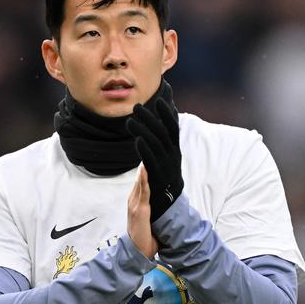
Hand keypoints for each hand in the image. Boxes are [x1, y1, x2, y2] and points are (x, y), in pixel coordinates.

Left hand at [126, 98, 182, 222]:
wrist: (168, 203)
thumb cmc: (164, 175)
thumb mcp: (168, 156)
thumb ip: (165, 140)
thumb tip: (164, 122)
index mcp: (175, 149)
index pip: (174, 127)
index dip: (167, 113)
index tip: (159, 100)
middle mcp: (173, 155)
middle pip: (162, 132)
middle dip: (149, 117)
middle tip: (136, 107)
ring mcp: (166, 165)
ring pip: (155, 143)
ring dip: (142, 130)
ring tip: (129, 121)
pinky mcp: (158, 176)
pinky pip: (152, 160)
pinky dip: (145, 149)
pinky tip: (136, 140)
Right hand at [127, 166, 157, 258]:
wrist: (136, 251)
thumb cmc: (143, 239)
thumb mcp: (149, 223)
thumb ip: (153, 213)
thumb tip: (166, 208)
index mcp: (135, 205)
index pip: (140, 185)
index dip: (144, 174)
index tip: (150, 162)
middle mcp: (133, 203)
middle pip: (139, 181)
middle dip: (145, 168)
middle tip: (150, 154)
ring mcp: (135, 205)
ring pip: (140, 183)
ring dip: (144, 171)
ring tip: (148, 157)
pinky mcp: (139, 210)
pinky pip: (143, 191)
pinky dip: (144, 180)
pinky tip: (145, 170)